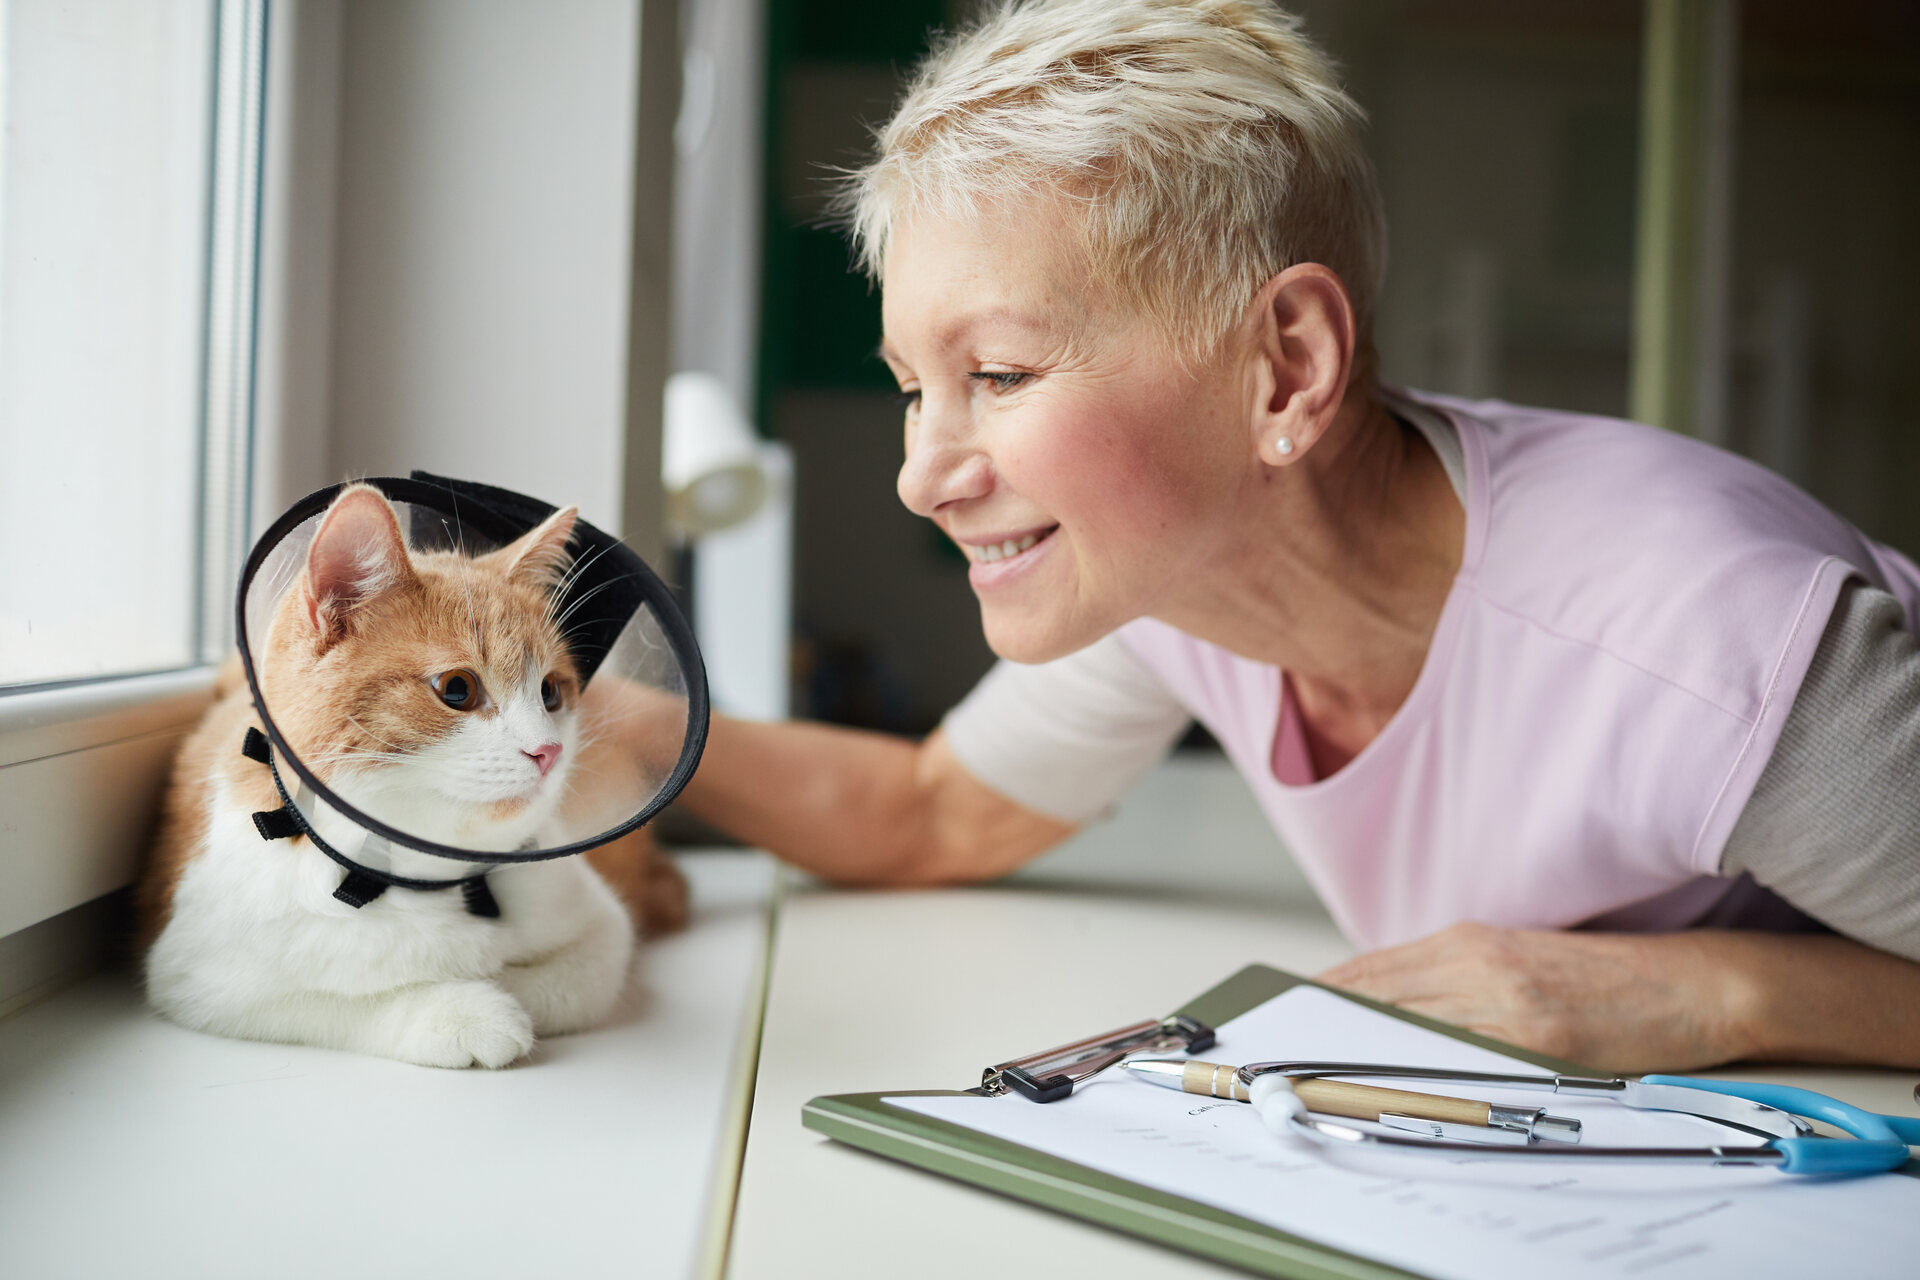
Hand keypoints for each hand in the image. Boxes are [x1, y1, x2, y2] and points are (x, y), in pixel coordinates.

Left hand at [1315, 923, 1758, 1073]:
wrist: (1692, 984)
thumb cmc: (1604, 981)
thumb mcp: (1515, 963)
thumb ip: (1452, 982)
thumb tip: (1385, 1012)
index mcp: (1466, 942)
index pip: (1365, 971)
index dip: (1315, 1003)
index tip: (1279, 1027)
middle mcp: (1474, 962)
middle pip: (1371, 998)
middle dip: (1320, 1034)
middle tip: (1279, 1066)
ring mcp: (1502, 1000)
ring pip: (1402, 1027)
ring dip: (1353, 1057)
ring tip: (1311, 1083)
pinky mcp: (1534, 1038)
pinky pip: (1455, 1057)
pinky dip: (1412, 1073)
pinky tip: (1383, 1090)